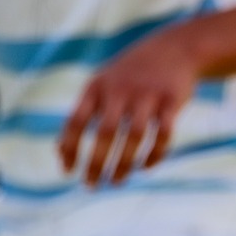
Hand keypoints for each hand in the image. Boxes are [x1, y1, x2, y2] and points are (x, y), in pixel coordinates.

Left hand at [59, 22, 205, 186]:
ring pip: (134, 137)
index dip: (70, 147)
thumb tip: (61, 153)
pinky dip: (154, 154)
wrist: (174, 49)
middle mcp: (120, 90)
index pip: (76, 120)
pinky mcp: (172, 101)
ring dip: (124, 164)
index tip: (68, 172)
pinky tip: (146, 167)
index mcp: (97, 87)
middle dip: (96, 162)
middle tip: (92, 186)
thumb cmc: (132, 75)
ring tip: (116, 182)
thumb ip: (85, 113)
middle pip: (105, 133)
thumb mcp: (104, 84)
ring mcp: (147, 95)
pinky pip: (162, 134)